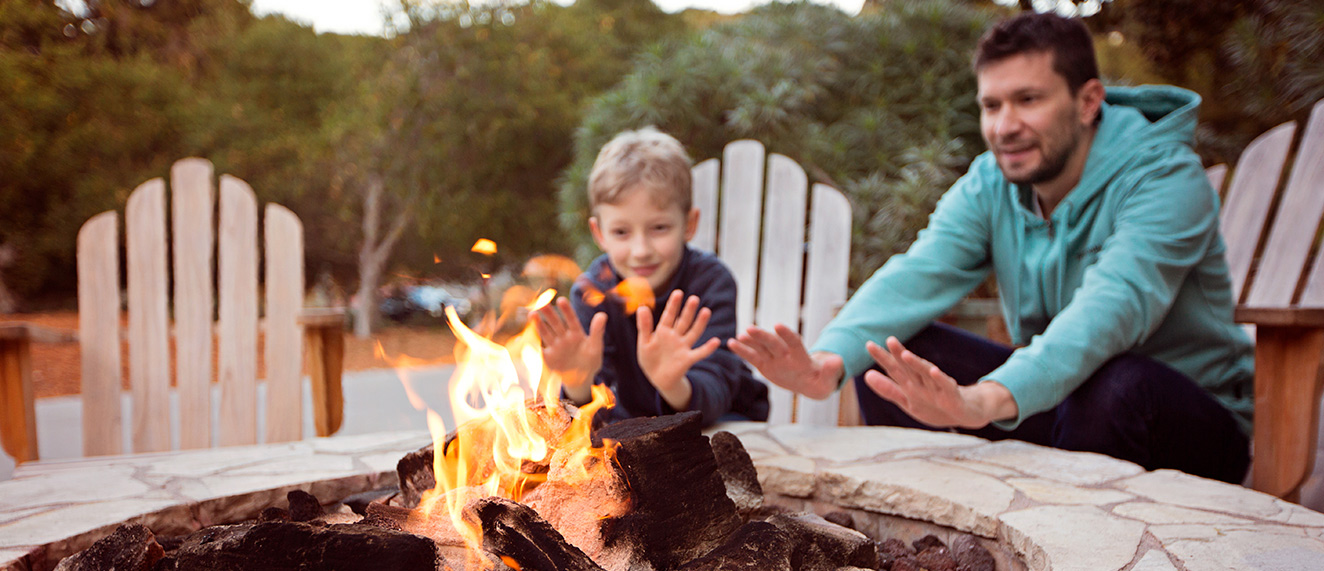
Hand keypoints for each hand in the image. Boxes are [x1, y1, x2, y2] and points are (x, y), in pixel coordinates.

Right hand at [532, 297, 605, 403]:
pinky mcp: (549, 358)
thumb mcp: (595, 347)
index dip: (566, 311)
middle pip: (556, 324)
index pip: (571, 320)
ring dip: (539, 325)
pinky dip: (532, 345)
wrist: (581, 379)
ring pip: (546, 334)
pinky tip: (523, 337)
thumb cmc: (591, 361)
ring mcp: (556, 347)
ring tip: (532, 314)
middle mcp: (564, 337)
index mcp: (577, 333)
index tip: (561, 300)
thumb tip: (603, 314)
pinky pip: (539, 350)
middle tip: (542, 304)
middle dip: (550, 314)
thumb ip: (597, 332)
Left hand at [636, 290, 721, 410]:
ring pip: (693, 332)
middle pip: (683, 321)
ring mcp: (683, 347)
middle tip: (694, 298)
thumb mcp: (644, 342)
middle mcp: (676, 336)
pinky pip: (700, 353)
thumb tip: (642, 307)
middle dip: (688, 310)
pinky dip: (708, 348)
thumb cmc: (650, 359)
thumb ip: (643, 326)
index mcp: (663, 331)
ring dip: (700, 323)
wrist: (657, 379)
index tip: (678, 293)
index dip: (673, 305)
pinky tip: (716, 341)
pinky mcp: (688, 359)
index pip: (669, 315)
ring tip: (706, 311)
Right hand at [728, 324, 842, 398]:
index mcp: (801, 357)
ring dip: (751, 341)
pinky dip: (743, 350)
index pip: (794, 343)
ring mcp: (774, 358)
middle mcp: (786, 354)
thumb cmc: (820, 380)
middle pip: (774, 343)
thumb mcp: (828, 379)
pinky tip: (731, 343)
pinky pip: (753, 357)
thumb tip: (837, 361)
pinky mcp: (765, 364)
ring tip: (739, 336)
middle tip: (750, 329)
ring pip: (761, 347)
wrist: (810, 382)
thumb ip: (831, 370)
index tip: (778, 326)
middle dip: (763, 336)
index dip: (787, 335)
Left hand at [862, 336, 1015, 428]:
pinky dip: (940, 379)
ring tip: (906, 355)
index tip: (869, 345)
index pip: (894, 369)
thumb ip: (888, 389)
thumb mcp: (907, 400)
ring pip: (926, 374)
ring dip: (917, 364)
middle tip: (890, 340)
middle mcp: (923, 382)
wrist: (966, 414)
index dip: (883, 358)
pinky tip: (933, 371)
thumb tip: (866, 375)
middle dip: (899, 354)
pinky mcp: (952, 396)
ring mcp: (938, 388)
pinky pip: (945, 386)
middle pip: (909, 367)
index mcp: (911, 383)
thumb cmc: (934, 405)